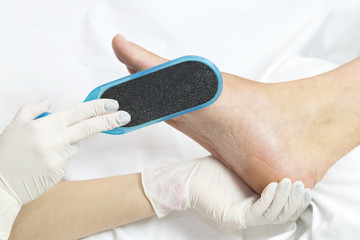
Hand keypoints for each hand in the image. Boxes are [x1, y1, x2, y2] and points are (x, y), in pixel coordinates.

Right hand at [0, 98, 129, 238]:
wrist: (0, 185)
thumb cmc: (6, 154)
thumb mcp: (15, 125)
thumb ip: (33, 109)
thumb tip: (50, 101)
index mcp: (45, 126)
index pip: (79, 112)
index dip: (98, 106)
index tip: (112, 104)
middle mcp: (55, 141)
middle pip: (89, 127)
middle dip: (110, 120)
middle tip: (124, 116)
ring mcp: (60, 158)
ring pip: (76, 144)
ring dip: (69, 141)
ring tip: (45, 148)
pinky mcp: (62, 171)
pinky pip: (69, 157)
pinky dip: (62, 154)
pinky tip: (45, 159)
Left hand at [142, 156, 310, 228]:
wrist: (188, 178)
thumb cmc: (211, 171)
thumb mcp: (241, 167)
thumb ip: (259, 167)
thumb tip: (279, 155)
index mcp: (255, 203)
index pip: (283, 207)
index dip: (296, 198)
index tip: (304, 182)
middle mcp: (251, 213)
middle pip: (283, 213)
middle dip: (295, 199)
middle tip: (301, 183)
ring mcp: (243, 217)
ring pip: (274, 214)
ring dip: (285, 198)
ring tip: (289, 182)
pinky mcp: (234, 217)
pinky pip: (259, 212)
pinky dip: (269, 199)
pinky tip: (274, 184)